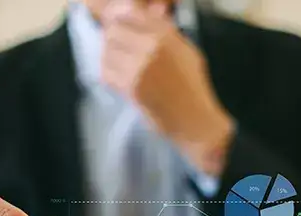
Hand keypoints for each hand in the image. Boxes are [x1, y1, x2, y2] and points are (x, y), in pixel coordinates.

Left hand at [100, 0, 233, 175]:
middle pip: (113, 30)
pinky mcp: (131, 86)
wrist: (194, 118)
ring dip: (109, 58)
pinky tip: (120, 80)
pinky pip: (107, 73)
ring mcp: (140, 66)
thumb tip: (151, 8)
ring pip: (106, 52)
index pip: (129, 13)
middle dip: (111, 39)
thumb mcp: (186, 50)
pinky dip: (109, 75)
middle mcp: (152, 46)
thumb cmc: (192, 86)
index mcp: (166, 34)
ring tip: (120, 66)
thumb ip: (165, 30)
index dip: (117, 18)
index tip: (115, 25)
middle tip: (117, 50)